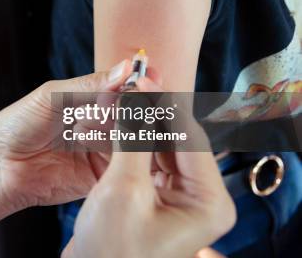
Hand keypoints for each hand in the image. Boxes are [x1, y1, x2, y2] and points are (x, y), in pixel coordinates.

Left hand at [0, 60, 136, 212]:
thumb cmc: (17, 125)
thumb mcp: (53, 97)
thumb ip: (90, 86)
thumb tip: (126, 68)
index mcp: (88, 103)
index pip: (123, 92)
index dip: (138, 84)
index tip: (149, 75)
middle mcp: (99, 126)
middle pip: (133, 115)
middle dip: (140, 106)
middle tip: (143, 100)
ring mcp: (101, 153)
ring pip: (133, 140)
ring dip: (135, 129)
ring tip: (134, 120)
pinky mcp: (100, 179)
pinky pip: (124, 168)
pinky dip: (131, 156)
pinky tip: (129, 145)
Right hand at [61, 92, 235, 257]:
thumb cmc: (111, 251)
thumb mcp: (122, 189)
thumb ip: (133, 137)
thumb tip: (137, 94)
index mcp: (208, 202)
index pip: (189, 137)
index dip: (162, 104)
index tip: (139, 78)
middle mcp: (201, 199)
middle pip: (177, 140)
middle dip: (151, 112)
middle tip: (128, 84)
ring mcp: (180, 199)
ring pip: (162, 147)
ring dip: (140, 124)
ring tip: (119, 99)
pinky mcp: (158, 199)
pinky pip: (149, 160)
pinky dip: (133, 142)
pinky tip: (117, 124)